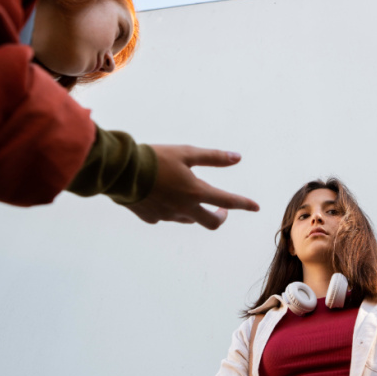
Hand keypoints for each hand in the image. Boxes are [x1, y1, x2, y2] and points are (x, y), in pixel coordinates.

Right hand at [124, 145, 258, 229]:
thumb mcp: (186, 153)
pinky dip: (170, 209)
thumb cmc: (155, 158)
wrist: (120, 171)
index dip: (244, 204)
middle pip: (211, 222)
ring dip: (194, 210)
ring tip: (187, 194)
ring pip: (188, 219)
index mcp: (195, 192)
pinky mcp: (150, 218)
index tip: (256, 207)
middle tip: (222, 209)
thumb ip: (213, 157)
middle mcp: (184, 209)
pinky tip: (162, 197)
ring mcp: (167, 216)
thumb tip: (238, 157)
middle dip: (220, 216)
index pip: (228, 201)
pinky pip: (166, 216)